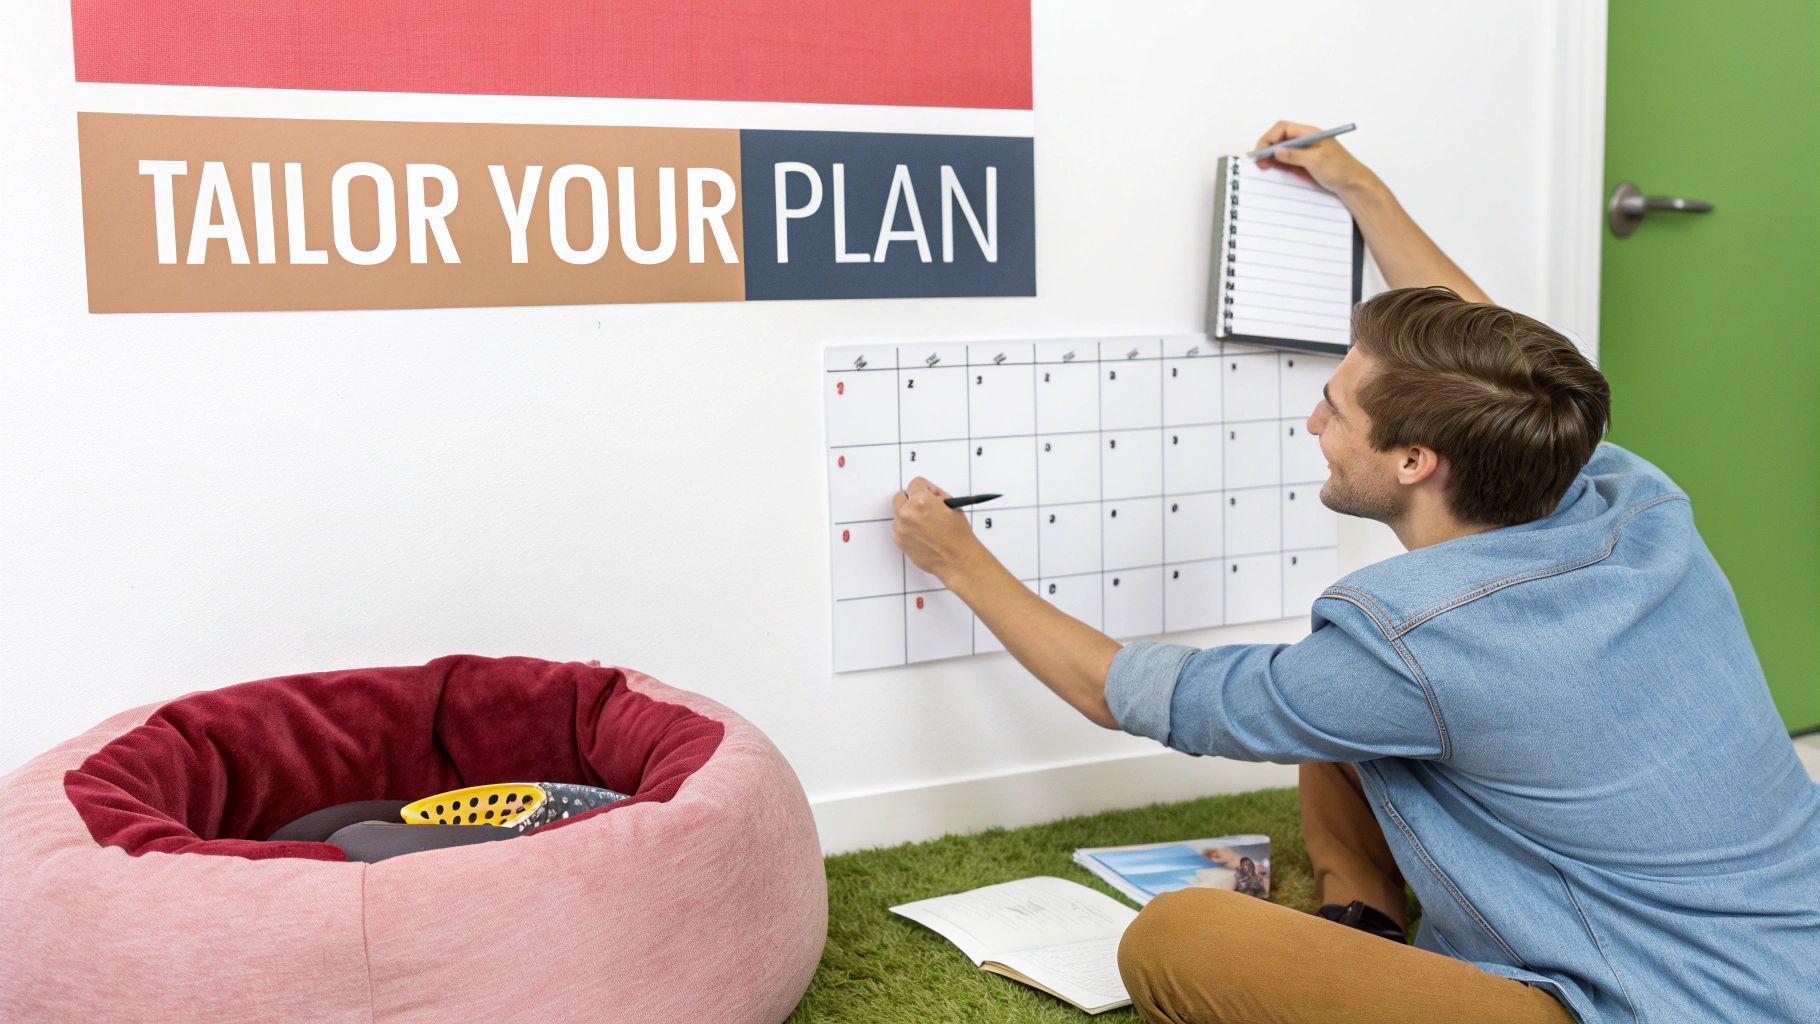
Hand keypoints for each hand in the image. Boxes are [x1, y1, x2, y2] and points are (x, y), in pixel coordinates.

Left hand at [891, 477, 985, 580]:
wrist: (957, 560)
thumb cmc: (958, 537)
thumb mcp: (952, 506)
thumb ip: (936, 497)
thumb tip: (929, 495)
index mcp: (921, 501)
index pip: (916, 483)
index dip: (926, 489)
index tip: (930, 495)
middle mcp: (907, 513)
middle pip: (901, 496)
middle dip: (912, 500)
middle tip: (924, 507)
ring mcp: (901, 528)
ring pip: (899, 514)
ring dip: (909, 515)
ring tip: (927, 524)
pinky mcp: (899, 541)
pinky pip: (899, 528)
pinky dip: (908, 529)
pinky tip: (923, 534)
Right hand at [1253, 120, 1380, 198]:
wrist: (1353, 184)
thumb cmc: (1341, 169)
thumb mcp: (1316, 161)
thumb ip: (1295, 155)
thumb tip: (1276, 150)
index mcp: (1310, 133)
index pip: (1283, 128)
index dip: (1269, 138)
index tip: (1261, 152)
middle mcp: (1305, 140)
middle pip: (1280, 138)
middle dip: (1266, 147)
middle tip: (1258, 162)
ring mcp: (1304, 152)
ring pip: (1281, 149)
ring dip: (1270, 156)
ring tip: (1262, 166)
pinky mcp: (1304, 163)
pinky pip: (1286, 160)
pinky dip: (1276, 163)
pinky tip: (1270, 169)